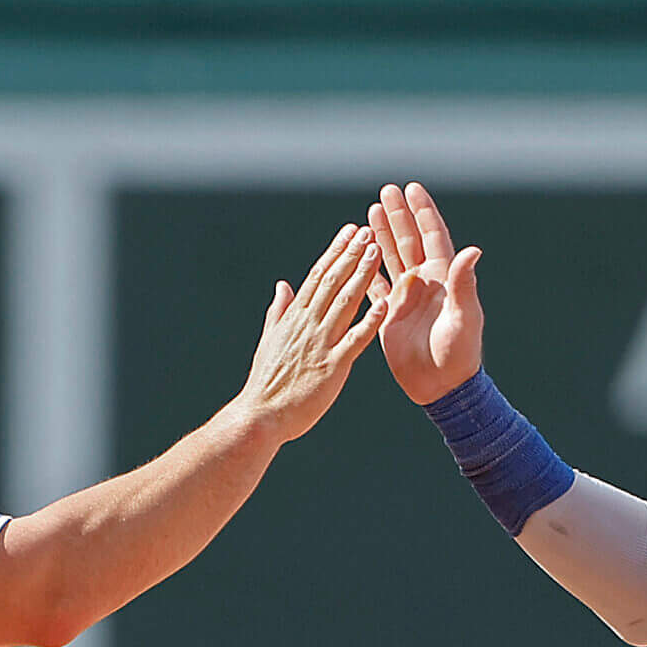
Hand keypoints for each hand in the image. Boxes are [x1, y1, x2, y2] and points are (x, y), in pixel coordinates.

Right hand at [231, 225, 385, 443]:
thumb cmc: (266, 383)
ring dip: (361, 275)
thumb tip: (283, 285)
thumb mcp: (269, 340)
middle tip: (368, 230)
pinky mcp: (332, 366)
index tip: (349, 232)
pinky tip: (385, 304)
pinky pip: (355, 340)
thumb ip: (279, 311)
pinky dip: (370, 322)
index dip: (335, 252)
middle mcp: (307, 325)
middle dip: (351, 254)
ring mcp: (320, 344)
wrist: (261, 415)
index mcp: (294, 318)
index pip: (317, 277)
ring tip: (376, 251)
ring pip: (344, 302)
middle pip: (332, 282)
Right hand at [369, 182, 483, 404]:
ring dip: (382, 235)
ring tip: (370, 211)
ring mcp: (407, 297)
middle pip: (410, 240)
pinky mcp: (390, 314)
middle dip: (398, 215)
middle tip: (386, 190)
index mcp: (444, 279)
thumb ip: (464, 283)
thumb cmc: (458, 353)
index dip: (423, 212)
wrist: (440, 386)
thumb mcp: (463, 317)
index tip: (413, 189)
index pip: (433, 236)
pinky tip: (358, 252)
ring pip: (391, 257)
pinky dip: (367, 267)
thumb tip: (473, 250)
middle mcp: (424, 283)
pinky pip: (376, 284)